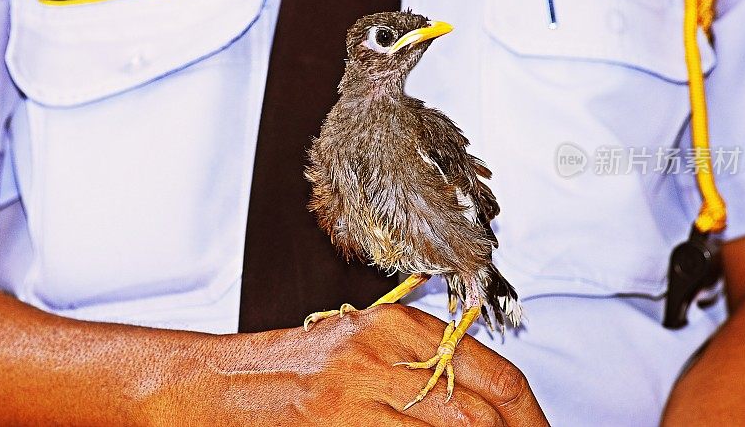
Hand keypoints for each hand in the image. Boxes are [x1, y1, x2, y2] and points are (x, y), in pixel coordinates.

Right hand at [150, 303, 547, 425]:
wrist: (215, 385)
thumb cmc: (287, 372)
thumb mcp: (361, 354)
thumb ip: (416, 373)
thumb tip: (474, 411)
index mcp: (396, 328)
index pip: (493, 372)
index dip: (529, 415)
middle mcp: (382, 351)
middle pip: (481, 408)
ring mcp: (357, 388)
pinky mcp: (335, 418)